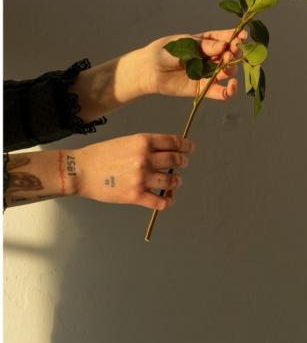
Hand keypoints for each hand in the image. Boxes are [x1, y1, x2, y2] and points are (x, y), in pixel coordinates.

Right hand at [73, 134, 193, 209]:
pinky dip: (168, 201)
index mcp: (143, 141)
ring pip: (172, 181)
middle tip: (182, 164)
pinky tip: (167, 199)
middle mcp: (145, 158)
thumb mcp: (127, 141)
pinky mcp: (135, 196)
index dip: (186, 146)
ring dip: (176, 182)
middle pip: (176, 160)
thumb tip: (167, 151)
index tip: (190, 149)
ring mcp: (141, 178)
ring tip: (173, 182)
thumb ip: (147, 146)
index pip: (174, 142)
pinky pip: (161, 201)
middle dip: (183, 162)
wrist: (80, 171)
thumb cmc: (101, 155)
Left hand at [134, 29, 248, 99]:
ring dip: (231, 69)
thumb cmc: (164, 52)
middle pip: (231, 56)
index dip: (236, 37)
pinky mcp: (204, 89)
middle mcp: (210, 58)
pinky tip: (231, 86)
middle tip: (230, 53)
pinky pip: (221, 92)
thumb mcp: (184, 44)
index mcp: (206, 42)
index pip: (225, 38)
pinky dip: (230, 91)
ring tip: (225, 67)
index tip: (243, 36)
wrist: (148, 70)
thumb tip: (224, 46)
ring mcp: (208, 73)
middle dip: (234, 54)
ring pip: (228, 72)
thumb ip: (204, 46)